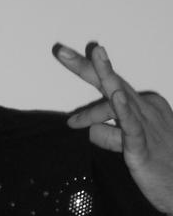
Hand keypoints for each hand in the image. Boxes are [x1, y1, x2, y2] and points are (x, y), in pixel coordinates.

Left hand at [53, 41, 172, 215]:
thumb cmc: (156, 164)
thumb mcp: (126, 144)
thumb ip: (108, 134)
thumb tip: (88, 128)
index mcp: (142, 105)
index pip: (110, 85)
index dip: (87, 68)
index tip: (63, 53)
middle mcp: (144, 108)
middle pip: (111, 82)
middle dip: (86, 65)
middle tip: (60, 51)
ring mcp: (145, 124)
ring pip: (117, 98)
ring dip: (103, 79)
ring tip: (91, 64)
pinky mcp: (142, 145)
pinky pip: (130, 126)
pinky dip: (123, 111)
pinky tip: (116, 98)